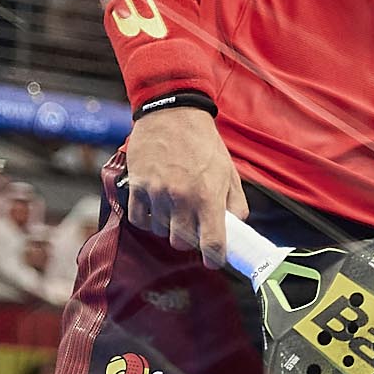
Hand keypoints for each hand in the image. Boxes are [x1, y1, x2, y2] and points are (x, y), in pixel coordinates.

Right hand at [122, 108, 248, 266]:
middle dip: (190, 240)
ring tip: (175, 208)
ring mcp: (157, 193)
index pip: (212, 243)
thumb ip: (236, 204)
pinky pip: (140, 219)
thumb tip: (236, 228)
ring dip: (169, 227)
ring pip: (160, 232)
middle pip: (182, 243)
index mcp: (208, 196)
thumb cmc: (204, 143)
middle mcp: (182, 198)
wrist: (173, 113)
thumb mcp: (230, 172)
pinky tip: (157, 207)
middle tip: (193, 226)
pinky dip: (148, 219)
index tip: (214, 260)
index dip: (214, 259)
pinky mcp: (137, 186)